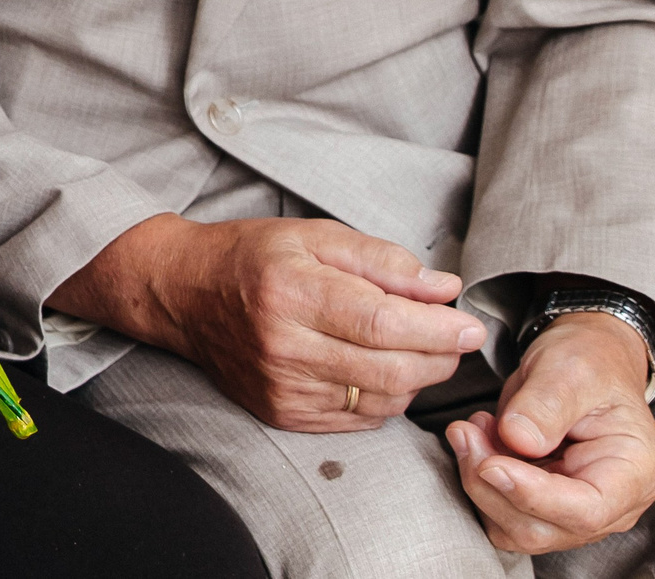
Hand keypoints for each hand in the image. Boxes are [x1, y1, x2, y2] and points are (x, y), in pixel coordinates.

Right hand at [52, 214, 484, 431]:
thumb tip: (445, 289)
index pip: (383, 322)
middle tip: (455, 337)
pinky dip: (385, 397)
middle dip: (439, 357)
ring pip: (382, 400)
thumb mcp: (316, 235)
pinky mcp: (284, 414)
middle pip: (390, 370)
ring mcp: (283, 388)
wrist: (184, 294)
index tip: (469, 325)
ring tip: (414, 347)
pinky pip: (359, 419)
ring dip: (415, 378)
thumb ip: (383, 261)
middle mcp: (284, 347)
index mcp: (292, 292)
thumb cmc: (252, 257)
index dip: (437, 329)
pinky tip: (380, 369)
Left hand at [445, 312, 654, 554]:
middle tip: (465, 431)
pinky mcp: (545, 508)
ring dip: (479, 484)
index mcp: (635, 473)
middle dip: (492, 485)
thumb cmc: (588, 361)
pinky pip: (502, 515)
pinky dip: (480, 484)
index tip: (490, 463)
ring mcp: (577, 512)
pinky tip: (479, 441)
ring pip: (516, 529)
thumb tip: (518, 440)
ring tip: (472, 429)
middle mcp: (613, 505)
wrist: (585, 360)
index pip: (586, 510)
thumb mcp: (570, 368)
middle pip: (543, 528)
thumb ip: (546, 404)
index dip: (532, 495)